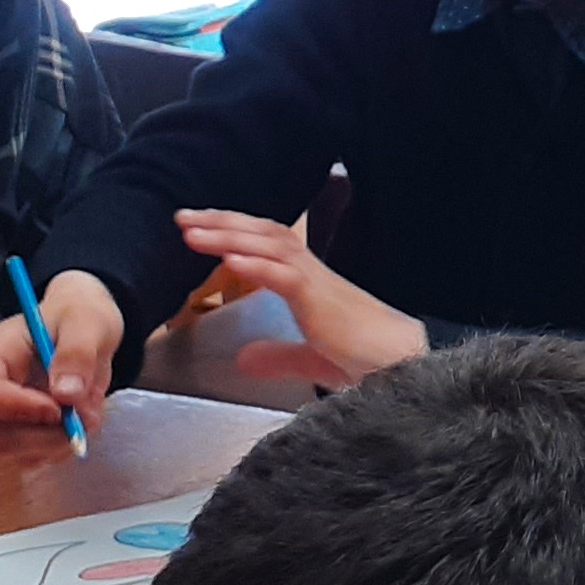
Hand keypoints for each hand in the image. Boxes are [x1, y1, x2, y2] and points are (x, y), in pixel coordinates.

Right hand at [0, 269, 122, 444]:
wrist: (87, 326)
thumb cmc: (79, 315)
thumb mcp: (87, 321)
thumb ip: (77, 353)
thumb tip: (66, 396)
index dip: (14, 408)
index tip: (57, 407)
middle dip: (41, 437)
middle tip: (81, 420)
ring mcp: (7, 416)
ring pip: (16, 453)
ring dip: (57, 444)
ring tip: (89, 414)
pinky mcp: (26, 433)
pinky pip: (38, 458)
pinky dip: (65, 448)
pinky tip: (83, 421)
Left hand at [177, 209, 426, 383]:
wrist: (403, 368)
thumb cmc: (366, 361)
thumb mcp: (310, 360)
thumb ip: (277, 356)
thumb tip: (243, 359)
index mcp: (308, 282)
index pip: (266, 243)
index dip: (232, 231)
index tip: (197, 227)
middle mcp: (311, 273)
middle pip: (263, 233)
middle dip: (221, 222)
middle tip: (182, 216)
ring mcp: (317, 284)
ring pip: (270, 246)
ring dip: (229, 235)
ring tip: (192, 231)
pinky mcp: (322, 301)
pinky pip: (286, 276)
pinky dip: (256, 264)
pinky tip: (230, 258)